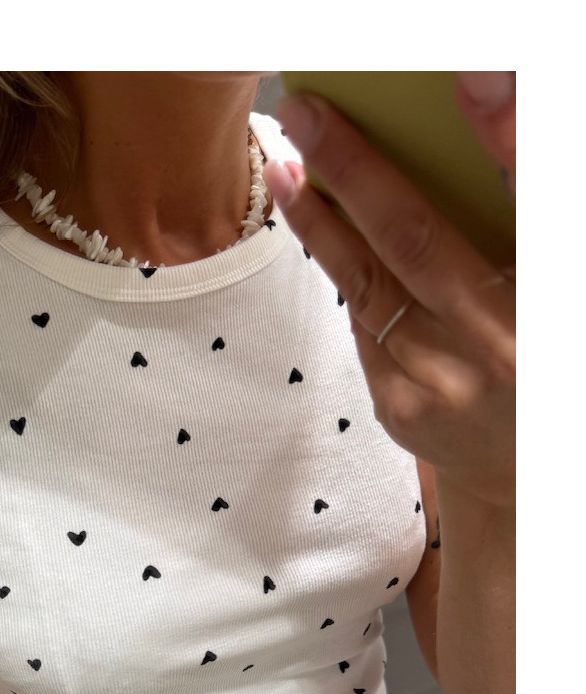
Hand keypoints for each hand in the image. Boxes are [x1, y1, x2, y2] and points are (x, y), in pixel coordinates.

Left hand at [262, 79, 514, 504]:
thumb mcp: (541, 289)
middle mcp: (503, 345)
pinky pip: (364, 325)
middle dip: (353, 170)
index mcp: (548, 307)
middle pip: (414, 241)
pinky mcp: (401, 409)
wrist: (518, 469)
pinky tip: (329, 237)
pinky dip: (350, 278)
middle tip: (308, 116)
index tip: (469, 77)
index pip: (528, 205)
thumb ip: (517, 213)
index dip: (503, 136)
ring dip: (322, 222)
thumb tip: (477, 113)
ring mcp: (445, 384)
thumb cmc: (534, 357)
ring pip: (370, 285)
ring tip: (290, 170)